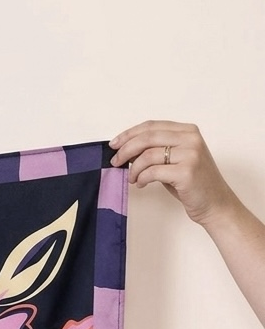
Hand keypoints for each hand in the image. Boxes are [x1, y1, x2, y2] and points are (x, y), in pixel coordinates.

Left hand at [109, 120, 237, 227]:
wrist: (214, 202)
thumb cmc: (191, 183)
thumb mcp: (173, 160)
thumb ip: (155, 151)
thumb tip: (126, 150)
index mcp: (187, 131)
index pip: (152, 126)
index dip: (129, 134)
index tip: (114, 144)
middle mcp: (191, 138)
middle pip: (147, 137)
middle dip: (126, 150)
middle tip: (115, 162)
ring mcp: (191, 154)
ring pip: (148, 155)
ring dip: (134, 169)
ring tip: (132, 179)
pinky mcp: (187, 171)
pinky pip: (153, 172)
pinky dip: (141, 178)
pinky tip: (141, 184)